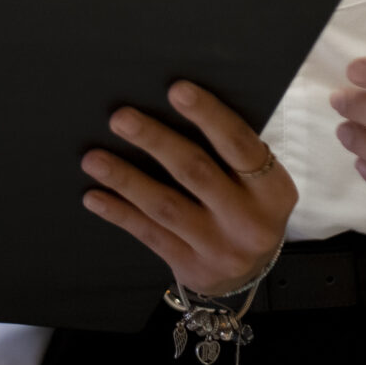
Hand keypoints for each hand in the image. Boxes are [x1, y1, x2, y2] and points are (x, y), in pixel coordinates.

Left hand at [80, 81, 296, 296]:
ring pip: (166, 206)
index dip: (208, 115)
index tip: (176, 90)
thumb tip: (173, 103)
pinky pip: (149, 235)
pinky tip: (94, 196)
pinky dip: (120, 213)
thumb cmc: (246, 206)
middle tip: (121, 118)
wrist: (249, 274)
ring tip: (93, 159)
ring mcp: (220, 248)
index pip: (240, 145)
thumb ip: (229, 152)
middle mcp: (250, 221)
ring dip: (126, 179)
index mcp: (272, 190)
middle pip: (196, 172)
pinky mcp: (192, 268)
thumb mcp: (257, 183)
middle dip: (155, 141)